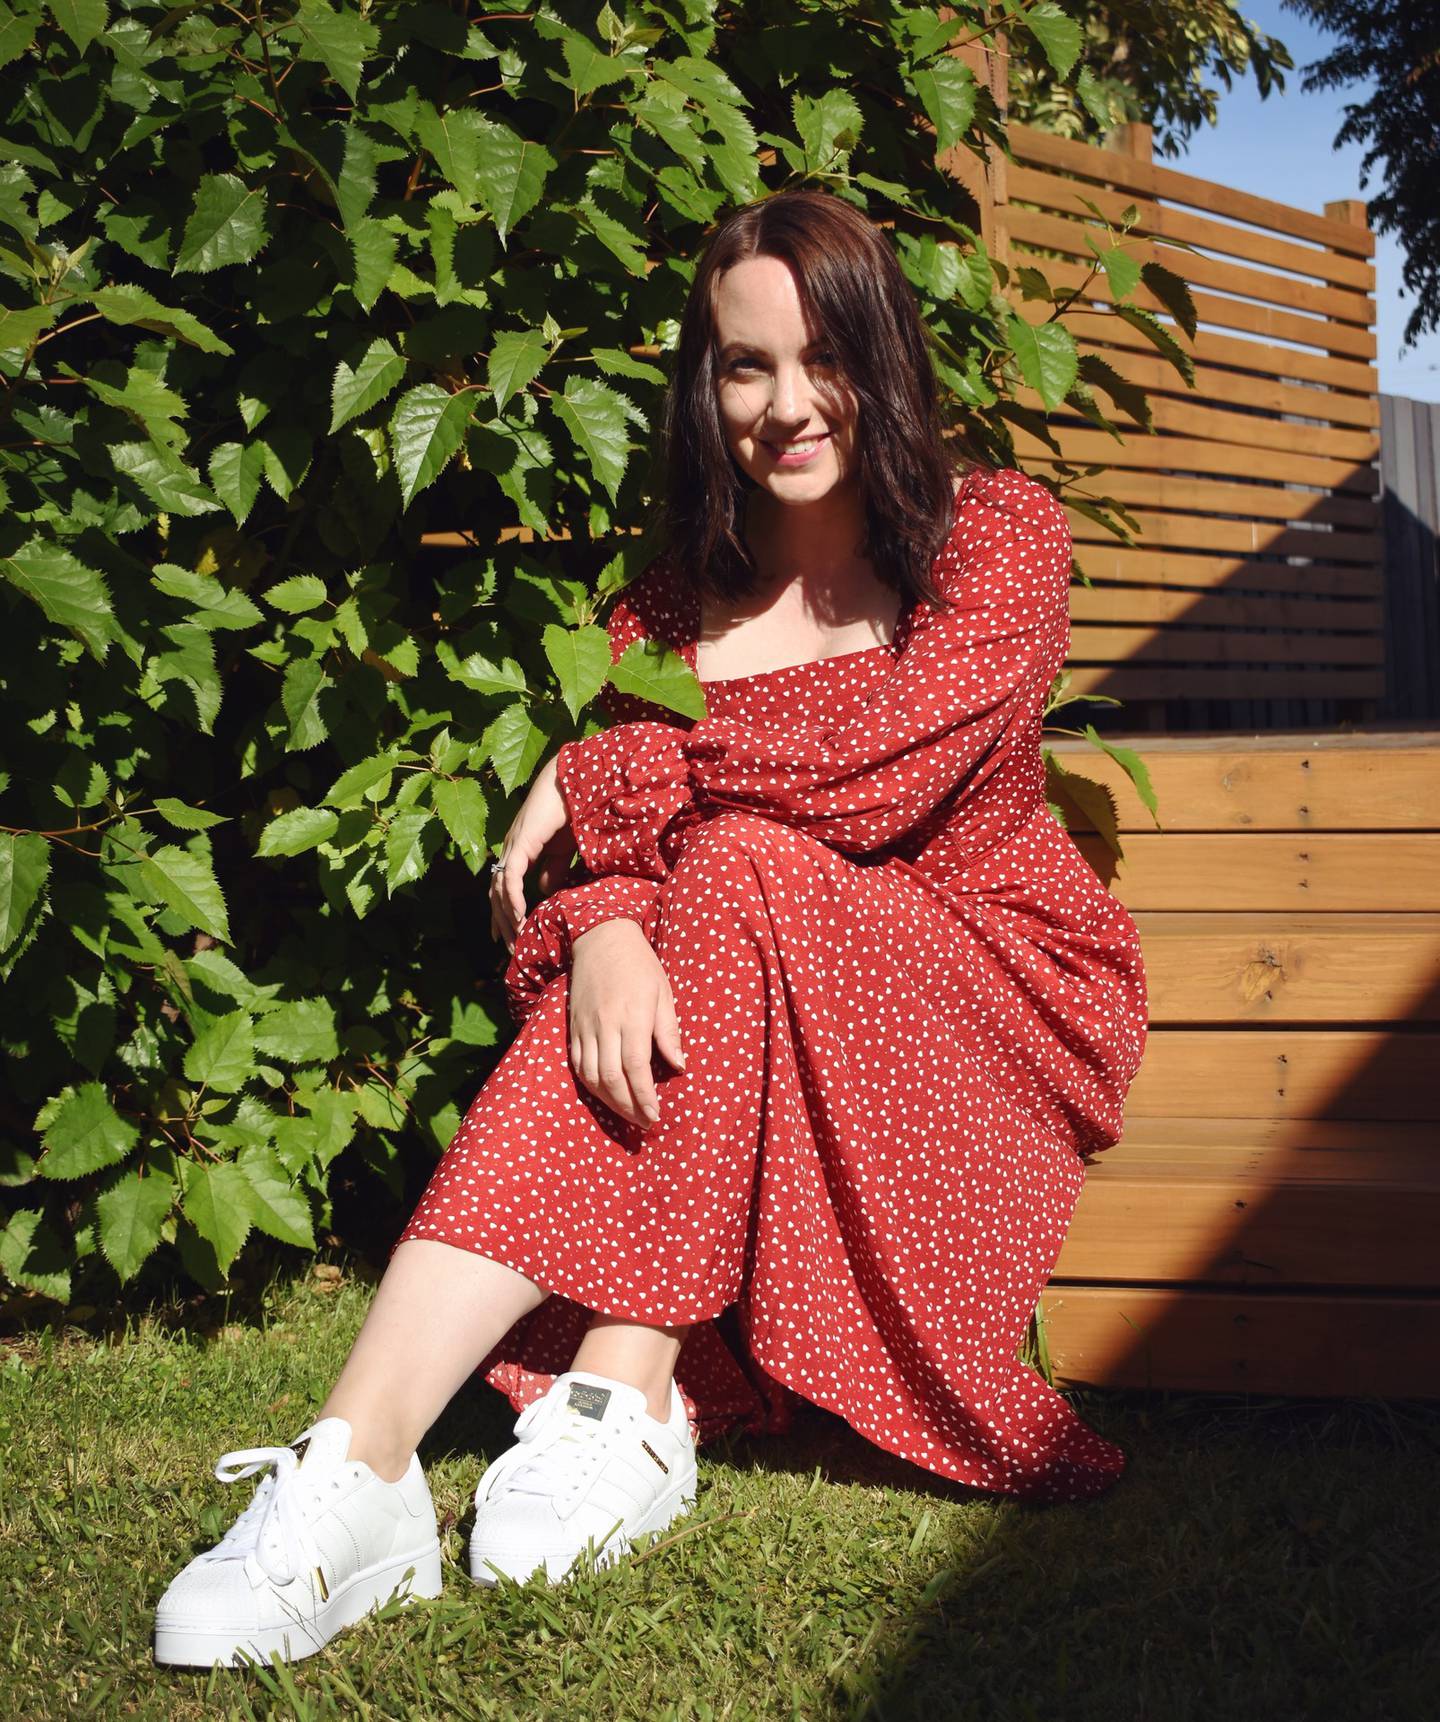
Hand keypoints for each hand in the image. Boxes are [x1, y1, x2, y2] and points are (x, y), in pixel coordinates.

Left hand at [490, 752, 569, 954]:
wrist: (571, 785)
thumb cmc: (569, 811)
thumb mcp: (562, 850)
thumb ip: (553, 869)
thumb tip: (543, 892)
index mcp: (518, 851)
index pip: (502, 887)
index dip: (501, 913)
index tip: (505, 936)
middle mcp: (509, 850)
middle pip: (496, 894)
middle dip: (501, 923)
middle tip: (509, 948)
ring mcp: (512, 846)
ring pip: (499, 889)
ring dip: (506, 917)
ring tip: (515, 939)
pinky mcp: (521, 843)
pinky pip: (511, 877)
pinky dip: (513, 899)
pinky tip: (519, 916)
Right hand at [567, 920, 685, 1129]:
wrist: (600, 937)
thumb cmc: (639, 964)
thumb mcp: (663, 993)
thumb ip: (668, 1032)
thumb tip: (679, 1066)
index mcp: (633, 1016)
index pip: (636, 1068)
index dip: (644, 1097)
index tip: (655, 1116)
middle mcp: (606, 1025)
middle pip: (611, 1078)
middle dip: (627, 1107)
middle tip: (643, 1123)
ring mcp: (586, 1027)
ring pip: (591, 1076)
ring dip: (608, 1101)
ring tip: (626, 1113)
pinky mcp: (574, 1026)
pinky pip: (577, 1064)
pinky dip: (590, 1084)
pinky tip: (604, 1093)